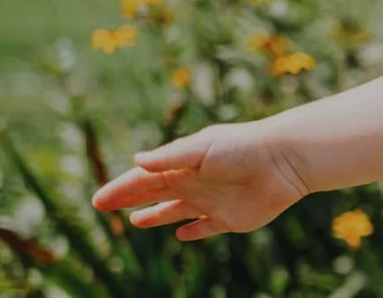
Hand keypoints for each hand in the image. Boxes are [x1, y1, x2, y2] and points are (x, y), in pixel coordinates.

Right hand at [90, 121, 309, 240]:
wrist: (284, 161)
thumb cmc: (243, 148)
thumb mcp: (202, 149)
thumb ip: (171, 157)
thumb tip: (137, 162)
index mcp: (184, 164)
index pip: (144, 179)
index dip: (121, 189)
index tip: (98, 200)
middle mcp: (195, 183)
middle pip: (154, 194)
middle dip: (129, 199)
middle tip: (103, 206)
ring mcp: (212, 202)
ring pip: (176, 211)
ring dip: (156, 215)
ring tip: (136, 220)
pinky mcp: (231, 219)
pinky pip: (207, 228)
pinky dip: (194, 232)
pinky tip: (182, 234)